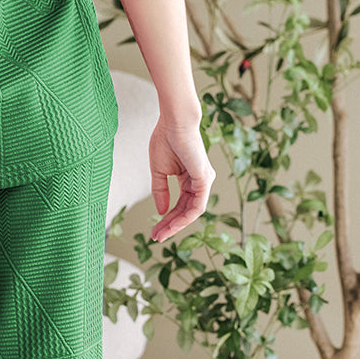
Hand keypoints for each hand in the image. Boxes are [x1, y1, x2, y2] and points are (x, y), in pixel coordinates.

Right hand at [148, 115, 215, 241]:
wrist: (174, 122)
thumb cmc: (166, 139)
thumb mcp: (159, 171)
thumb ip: (160, 191)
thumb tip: (161, 211)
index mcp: (189, 178)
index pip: (180, 205)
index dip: (167, 219)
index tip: (154, 230)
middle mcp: (200, 181)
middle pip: (186, 211)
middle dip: (170, 225)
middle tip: (156, 237)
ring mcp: (204, 181)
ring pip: (192, 212)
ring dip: (176, 225)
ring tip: (161, 234)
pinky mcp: (204, 179)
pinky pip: (197, 205)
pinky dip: (185, 217)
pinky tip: (171, 223)